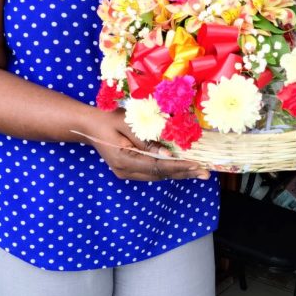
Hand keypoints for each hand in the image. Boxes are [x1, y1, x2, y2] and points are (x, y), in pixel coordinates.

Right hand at [82, 108, 210, 181]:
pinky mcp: (128, 170)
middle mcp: (125, 171)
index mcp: (124, 160)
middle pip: (159, 175)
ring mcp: (126, 173)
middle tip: (206, 173)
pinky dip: (168, 170)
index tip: (197, 165)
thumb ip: (146, 140)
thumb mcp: (127, 123)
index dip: (178, 166)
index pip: (157, 166)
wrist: (89, 125)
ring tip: (199, 172)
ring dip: (179, 173)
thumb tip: (167, 154)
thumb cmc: (108, 119)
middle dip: (184, 173)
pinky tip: (183, 168)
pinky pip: (152, 172)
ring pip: (157, 176)